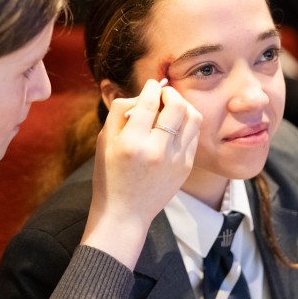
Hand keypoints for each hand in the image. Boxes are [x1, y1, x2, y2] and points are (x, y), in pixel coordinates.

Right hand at [81, 78, 200, 268]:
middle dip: (171, 92)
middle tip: (163, 94)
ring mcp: (175, 160)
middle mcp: (156, 150)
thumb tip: (141, 94)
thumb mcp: (104, 141)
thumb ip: (120, 113)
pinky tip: (175, 126)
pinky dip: (186, 123)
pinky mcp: (186, 167)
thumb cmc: (109, 175)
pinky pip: (194, 134)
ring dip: (183, 106)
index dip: (152, 87)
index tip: (151, 85)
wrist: (125, 213)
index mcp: (131, 143)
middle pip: (177, 105)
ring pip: (192, 117)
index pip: (149, 102)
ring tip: (172, 107)